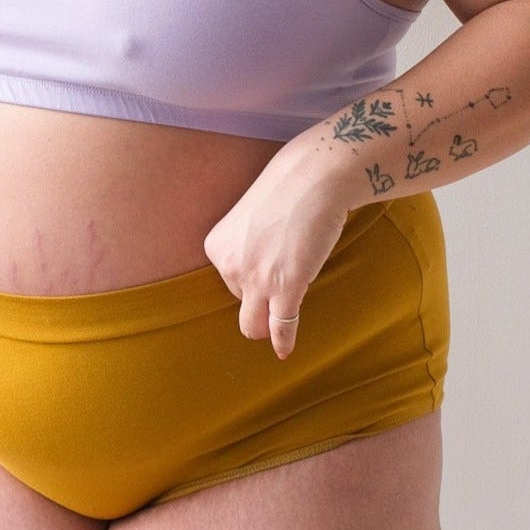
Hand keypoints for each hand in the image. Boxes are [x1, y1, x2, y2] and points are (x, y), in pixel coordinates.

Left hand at [201, 138, 349, 359]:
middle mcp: (229, 266)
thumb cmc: (287, 191)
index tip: (270, 260)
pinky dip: (283, 342)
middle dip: (258, 300)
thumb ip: (245, 247)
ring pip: (253, 325)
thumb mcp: (249, 219)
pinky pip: (281, 327)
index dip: (252, 275)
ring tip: (275, 332)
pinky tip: (284, 351)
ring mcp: (256, 281)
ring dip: (264, 329)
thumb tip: (255, 271)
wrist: (314, 177)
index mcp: (216, 247)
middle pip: (241, 303)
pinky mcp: (286, 289)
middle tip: (281, 282)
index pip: (229, 281)